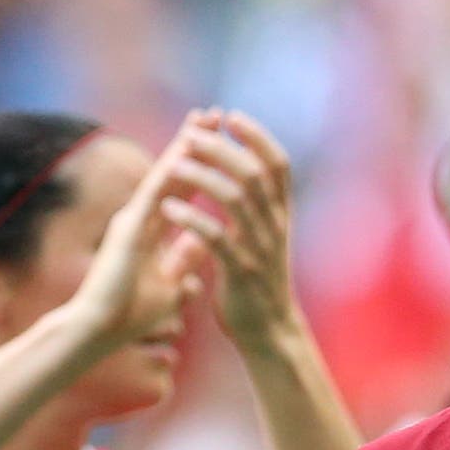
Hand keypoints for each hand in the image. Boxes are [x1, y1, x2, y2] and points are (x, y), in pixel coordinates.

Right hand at [65, 115, 217, 356]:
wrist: (99, 331)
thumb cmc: (131, 316)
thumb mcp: (169, 286)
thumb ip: (183, 262)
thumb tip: (202, 243)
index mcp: (150, 232)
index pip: (181, 191)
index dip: (201, 166)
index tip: (219, 142)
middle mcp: (139, 219)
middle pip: (173, 173)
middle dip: (194, 144)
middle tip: (213, 114)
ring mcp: (132, 220)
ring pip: (165, 174)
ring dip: (185, 145)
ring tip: (204, 118)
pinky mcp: (128, 228)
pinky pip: (155, 191)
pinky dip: (173, 167)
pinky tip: (187, 145)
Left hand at [168, 110, 301, 346]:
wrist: (269, 332)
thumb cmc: (258, 285)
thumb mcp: (264, 241)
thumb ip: (255, 211)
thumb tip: (243, 180)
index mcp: (280, 215)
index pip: (277, 164)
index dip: (257, 136)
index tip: (231, 116)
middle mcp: (274, 225)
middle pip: (252, 173)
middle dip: (222, 148)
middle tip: (193, 132)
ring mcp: (259, 248)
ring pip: (234, 200)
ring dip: (202, 177)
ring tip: (175, 163)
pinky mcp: (240, 272)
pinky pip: (215, 240)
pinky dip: (191, 221)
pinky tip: (168, 209)